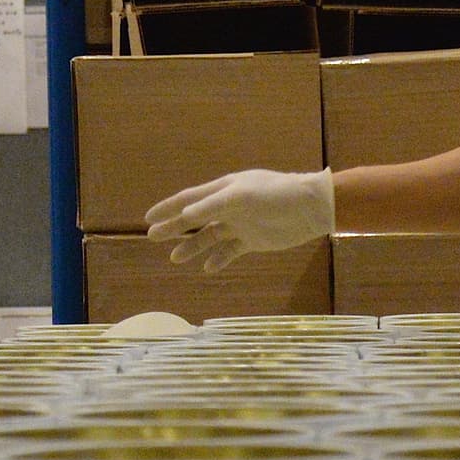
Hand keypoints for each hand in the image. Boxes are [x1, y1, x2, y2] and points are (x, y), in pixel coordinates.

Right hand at [145, 168, 334, 272]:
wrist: (310, 209)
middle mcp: (229, 206)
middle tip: (152, 238)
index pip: (189, 199)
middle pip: (195, 219)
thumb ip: (213, 205)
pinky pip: (231, 251)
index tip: (148, 218)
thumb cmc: (276, 195)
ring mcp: (241, 224)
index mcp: (224, 190)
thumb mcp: (241, 196)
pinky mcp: (253, 240)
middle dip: (174, 228)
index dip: (168, 208)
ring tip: (176, 258)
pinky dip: (219, 259)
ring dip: (193, 247)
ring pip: (210, 237)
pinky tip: (208, 269)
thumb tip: (186, 214)